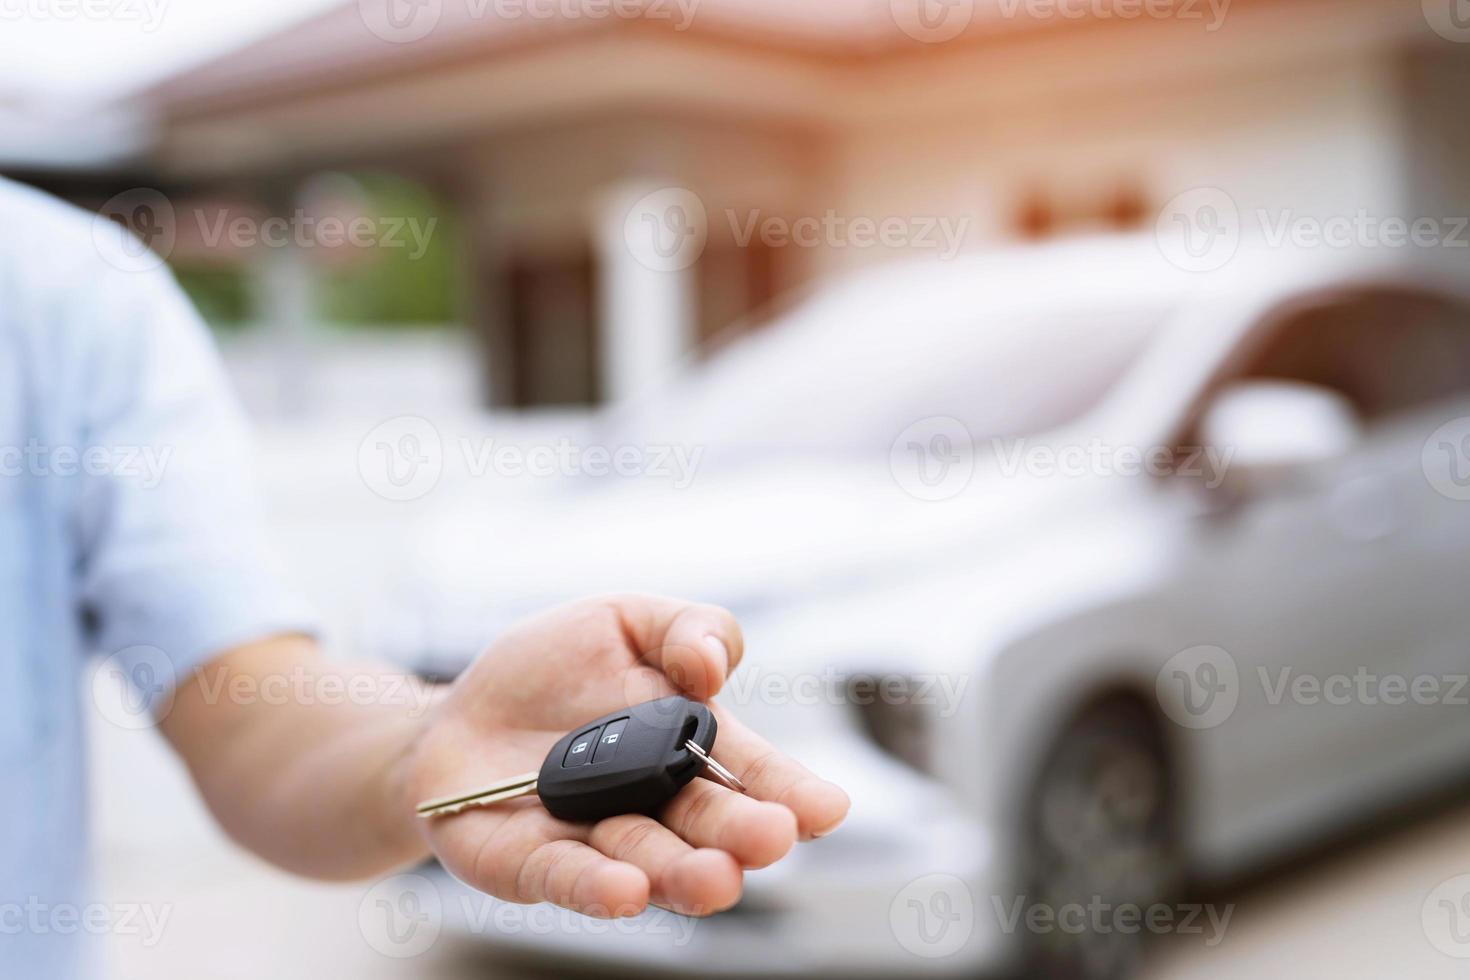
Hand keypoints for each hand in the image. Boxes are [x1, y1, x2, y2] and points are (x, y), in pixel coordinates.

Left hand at [404, 594, 849, 917]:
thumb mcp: (623, 620)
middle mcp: (657, 803)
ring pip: (648, 862)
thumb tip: (713, 665)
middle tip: (771, 838)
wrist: (457, 715)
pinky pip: (567, 878)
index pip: (752, 770)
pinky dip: (599, 886)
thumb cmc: (553, 670)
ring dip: (682, 873)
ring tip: (713, 879)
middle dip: (740, 833)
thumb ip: (685, 627)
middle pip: (707, 823)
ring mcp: (598, 839)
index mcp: (692, 745)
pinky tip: (628, 889)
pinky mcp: (535, 866)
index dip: (790, 790)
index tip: (826, 808)